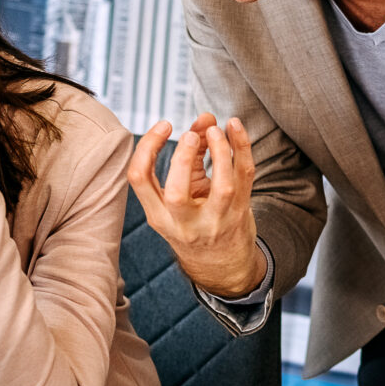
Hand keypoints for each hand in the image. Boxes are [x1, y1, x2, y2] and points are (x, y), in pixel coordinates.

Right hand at [127, 113, 263, 297]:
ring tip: (215, 128)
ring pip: (222, 187)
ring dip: (221, 150)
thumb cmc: (195, 223)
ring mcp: (215, 222)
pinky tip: (236, 127)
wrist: (221, 266)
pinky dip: (243, 148)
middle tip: (191, 135)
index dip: (147, 147)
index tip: (164, 125)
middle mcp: (183, 223)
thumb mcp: (181, 197)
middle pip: (177, 193)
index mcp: (158, 216)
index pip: (139, 179)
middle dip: (183, 158)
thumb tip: (203, 119)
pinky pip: (245, 178)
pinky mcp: (240, 214)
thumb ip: (191, 156)